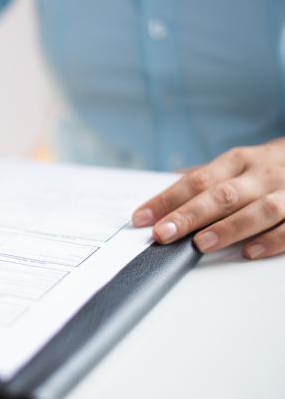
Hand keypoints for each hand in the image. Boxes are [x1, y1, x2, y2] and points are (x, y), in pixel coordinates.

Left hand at [132, 138, 284, 259]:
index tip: (141, 218)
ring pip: (260, 209)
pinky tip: (249, 251)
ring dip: (229, 228)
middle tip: (163, 233)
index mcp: (236, 162)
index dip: (166, 200)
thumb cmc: (263, 169)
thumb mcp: (234, 166)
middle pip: (222, 195)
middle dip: (189, 215)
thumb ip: (201, 181)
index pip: (195, 181)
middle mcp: (261, 175)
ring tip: (201, 244)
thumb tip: (159, 193)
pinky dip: (272, 240)